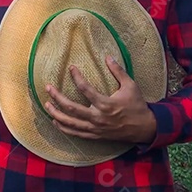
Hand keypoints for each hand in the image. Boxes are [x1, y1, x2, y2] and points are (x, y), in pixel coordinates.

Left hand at [42, 55, 156, 143]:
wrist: (144, 128)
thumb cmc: (136, 105)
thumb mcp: (131, 86)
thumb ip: (118, 71)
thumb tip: (108, 57)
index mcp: (106, 104)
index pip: (86, 89)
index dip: (76, 77)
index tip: (71, 68)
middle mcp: (98, 117)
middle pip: (72, 108)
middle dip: (57, 97)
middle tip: (48, 88)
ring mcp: (95, 128)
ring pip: (71, 123)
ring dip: (56, 114)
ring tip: (47, 105)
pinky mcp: (95, 135)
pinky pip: (76, 133)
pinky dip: (64, 128)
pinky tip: (55, 122)